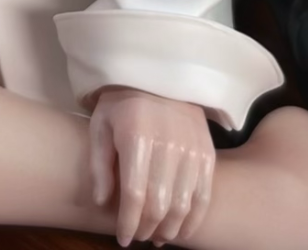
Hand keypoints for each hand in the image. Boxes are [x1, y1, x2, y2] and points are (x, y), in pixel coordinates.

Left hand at [89, 85, 215, 246]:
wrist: (159, 74)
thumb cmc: (123, 102)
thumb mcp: (101, 124)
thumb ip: (100, 164)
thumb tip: (103, 203)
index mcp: (137, 136)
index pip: (134, 194)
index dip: (128, 222)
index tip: (123, 238)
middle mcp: (168, 143)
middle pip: (159, 204)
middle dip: (146, 228)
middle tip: (138, 235)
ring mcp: (192, 147)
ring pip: (183, 204)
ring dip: (170, 229)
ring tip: (157, 236)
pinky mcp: (208, 151)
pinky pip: (204, 194)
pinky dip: (194, 218)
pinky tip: (182, 230)